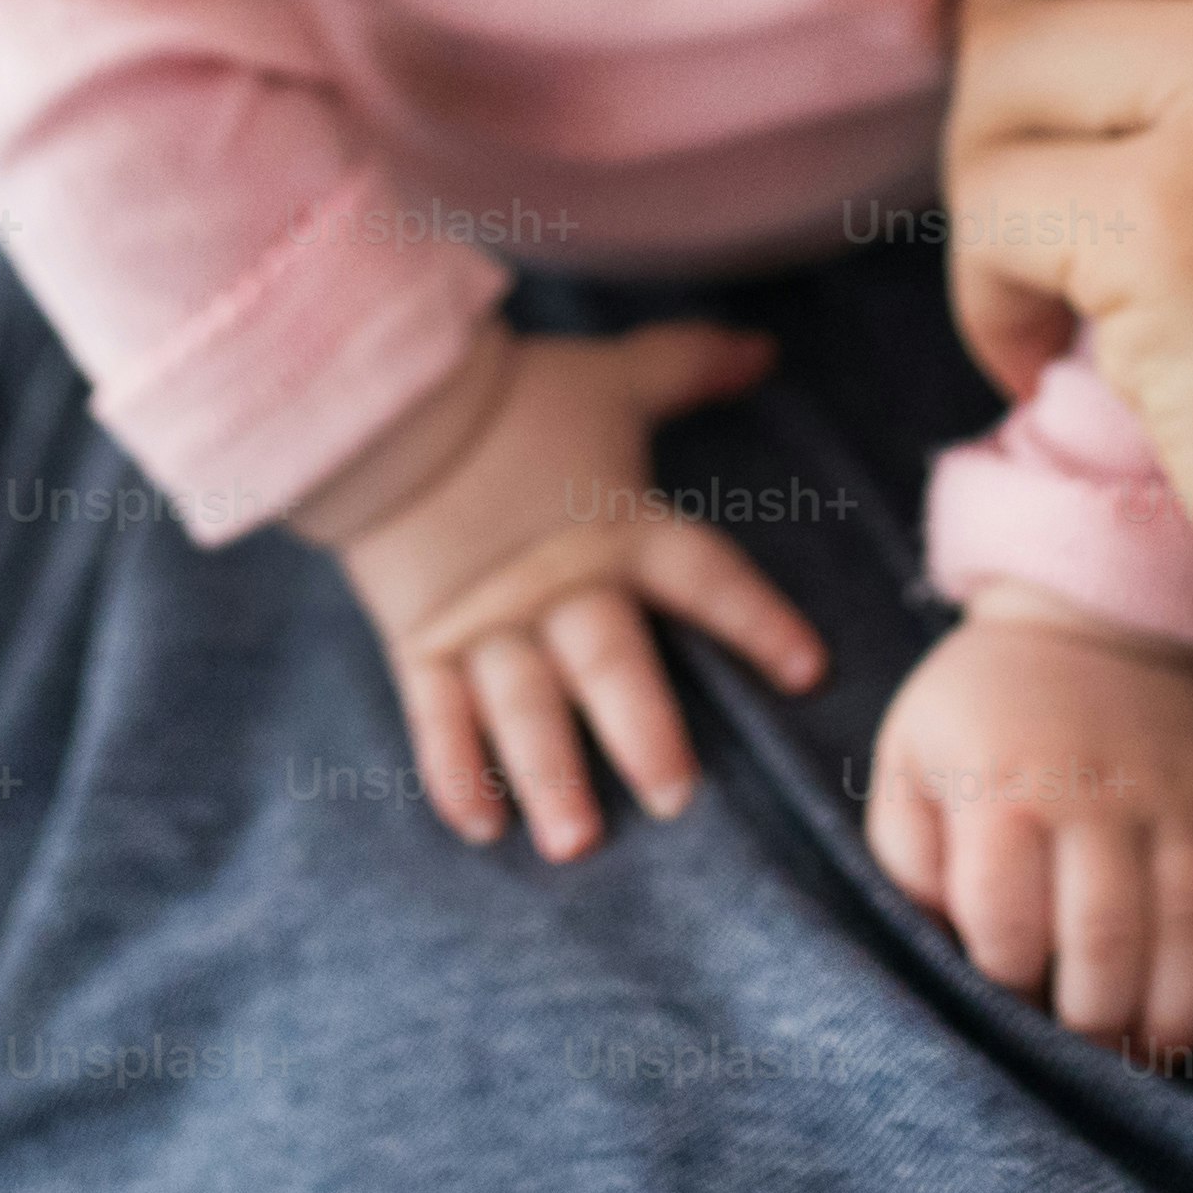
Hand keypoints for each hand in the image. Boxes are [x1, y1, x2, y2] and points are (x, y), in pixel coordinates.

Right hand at [302, 325, 830, 860]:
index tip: (807, 671)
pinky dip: (456, 771)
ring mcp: (487, 620)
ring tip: (575, 843)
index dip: (755, 621)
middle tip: (674, 797)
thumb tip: (767, 349)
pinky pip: (437, 716)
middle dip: (643, 730)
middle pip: (609, 663)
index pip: (703, 578)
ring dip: (549, 775)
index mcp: (618, 527)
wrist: (385, 397)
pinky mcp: (422, 640)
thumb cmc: (514, 393)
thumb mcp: (612, 375)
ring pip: (523, 705)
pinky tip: (480, 827)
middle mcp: (561, 585)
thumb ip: (690, 367)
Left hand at [869, 589, 1192, 1061]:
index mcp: (1005, 791)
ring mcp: (1177, 802)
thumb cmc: (983, 703)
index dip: (1001, 983)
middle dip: (1093, 1019)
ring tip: (1153, 1050)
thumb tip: (939, 939)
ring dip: (1178, 1008)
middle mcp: (1096, 800)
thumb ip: (907, 853)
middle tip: (1082, 1048)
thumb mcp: (909, 755)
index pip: (1004, 923)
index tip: (1002, 1000)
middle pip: (1107, 940)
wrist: (1089, 608)